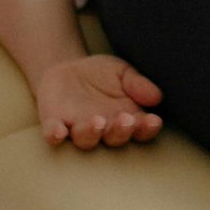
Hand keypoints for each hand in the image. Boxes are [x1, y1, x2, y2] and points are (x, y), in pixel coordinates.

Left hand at [36, 54, 163, 148]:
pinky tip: (59, 133)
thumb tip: (156, 97)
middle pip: (115, 138)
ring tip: (98, 122)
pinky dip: (55, 135)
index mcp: (126, 119)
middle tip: (126, 120)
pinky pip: (53, 133)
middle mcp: (104, 130)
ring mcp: (78, 128)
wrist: (67, 70)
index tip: (153, 120)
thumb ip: (138, 83)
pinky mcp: (54, 122)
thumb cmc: (101, 75)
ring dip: (92, 133)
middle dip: (121, 131)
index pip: (141, 129)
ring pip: (85, 139)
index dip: (147, 128)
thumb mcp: (122, 72)